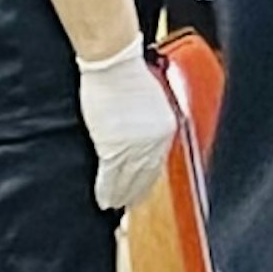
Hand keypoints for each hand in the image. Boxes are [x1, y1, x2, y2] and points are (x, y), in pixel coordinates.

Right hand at [77, 43, 177, 210]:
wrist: (115, 66)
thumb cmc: (128, 77)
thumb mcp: (150, 102)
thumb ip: (149, 124)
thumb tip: (140, 140)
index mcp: (168, 127)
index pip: (160, 162)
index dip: (149, 178)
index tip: (143, 189)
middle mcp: (156, 141)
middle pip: (147, 175)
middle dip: (136, 191)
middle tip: (128, 204)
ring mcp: (136, 147)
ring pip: (129, 180)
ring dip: (121, 195)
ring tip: (113, 205)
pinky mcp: (115, 149)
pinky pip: (111, 178)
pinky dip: (107, 190)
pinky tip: (104, 200)